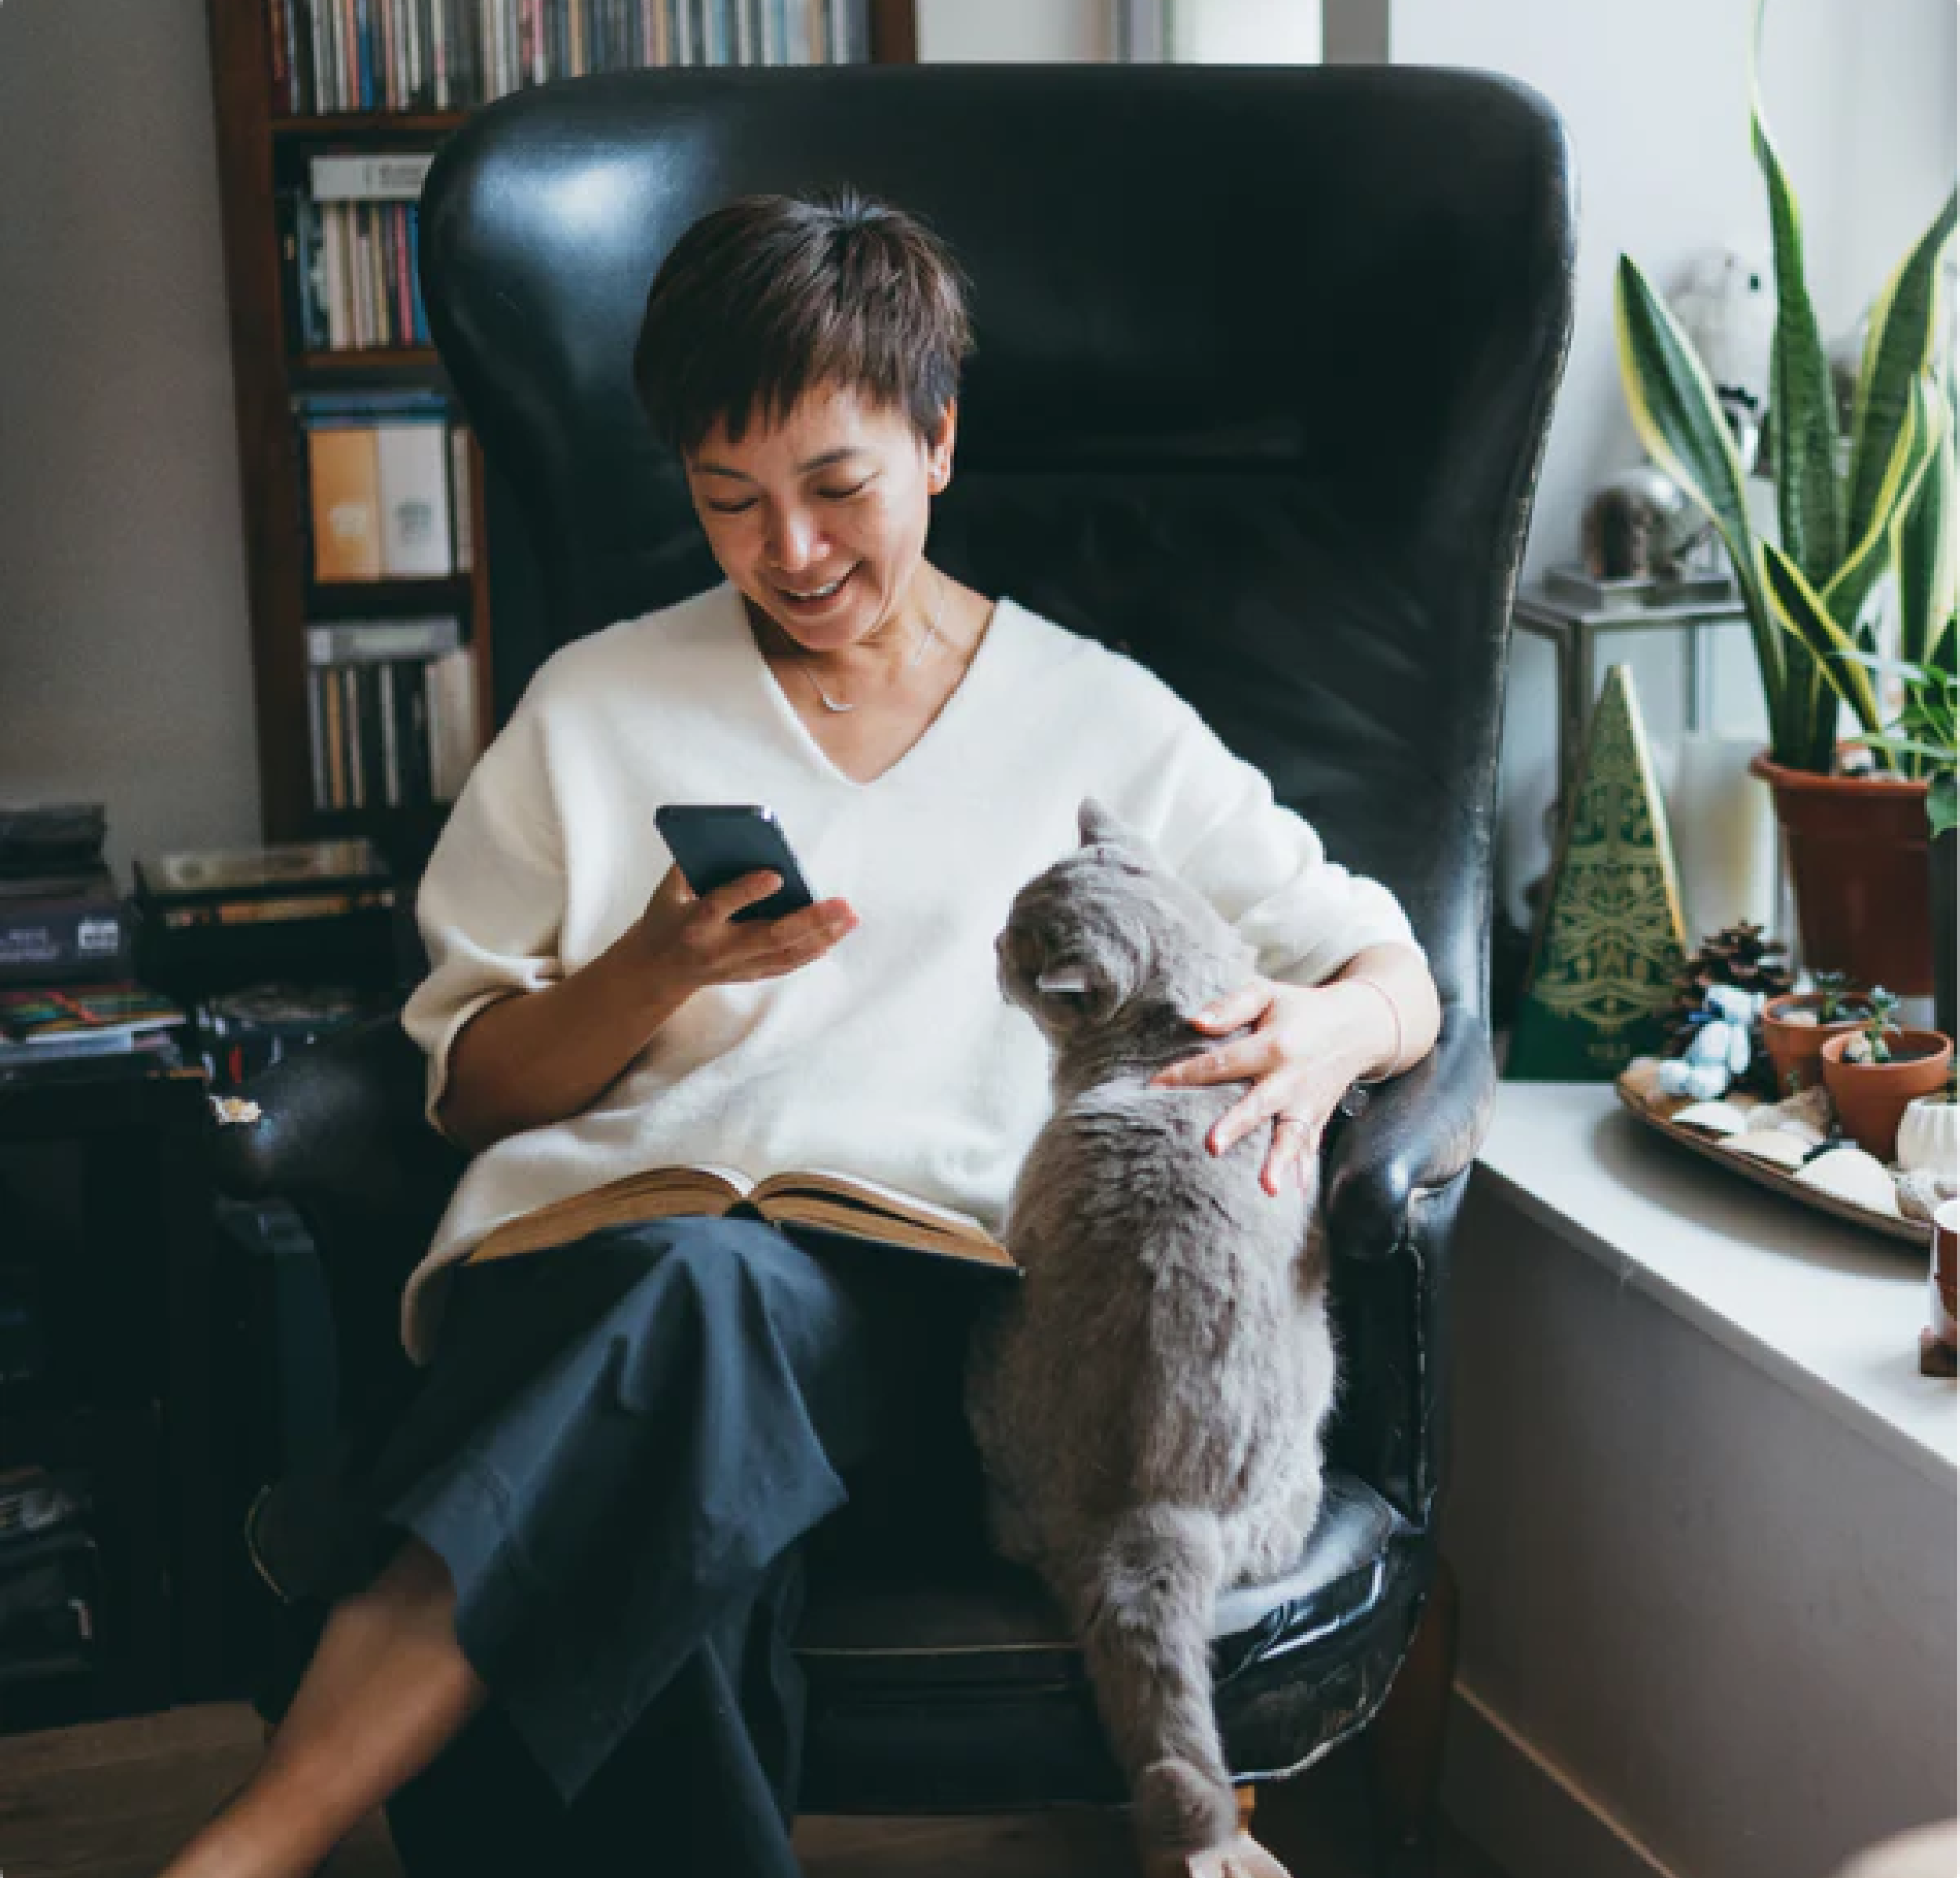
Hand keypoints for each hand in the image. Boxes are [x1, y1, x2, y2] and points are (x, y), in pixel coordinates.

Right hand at [634, 865, 857, 996]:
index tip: (776, 874)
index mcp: (692, 924)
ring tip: (850, 917)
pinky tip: (834, 935)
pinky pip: (787, 964)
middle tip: (843, 903)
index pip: (720, 906)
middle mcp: (718, 950)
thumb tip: (730, 835)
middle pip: (769, 936)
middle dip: (810, 920)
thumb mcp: (667, 890)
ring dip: (822, 936)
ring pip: (786, 953)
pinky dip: (812, 950)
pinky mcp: (749, 975)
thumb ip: (693, 863)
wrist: (655, 971)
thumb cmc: (665, 918)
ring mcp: (736, 967)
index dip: (747, 891)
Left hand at [1148, 978, 1378, 1197]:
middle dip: (1236, 1126)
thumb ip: (1232, 1006)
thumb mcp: (1268, 994)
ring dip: (1280, 1161)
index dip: (1188, 1074)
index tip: (1155, 1088)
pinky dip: (1303, 1170)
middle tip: (1212, 1146)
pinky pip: (1310, 1146)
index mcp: (1274, 1045)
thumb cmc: (1301, 1008)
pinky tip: (1294, 1194)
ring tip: (1268, 1188)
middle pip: (1259, 1104)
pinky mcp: (1318, 1117)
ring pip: (1291, 1135)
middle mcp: (1291, 1077)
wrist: (1359, 1026)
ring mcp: (1307, 1102)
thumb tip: (1196, 1022)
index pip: (1224, 1062)